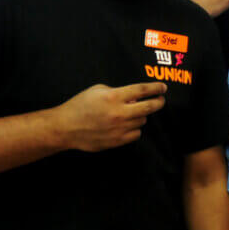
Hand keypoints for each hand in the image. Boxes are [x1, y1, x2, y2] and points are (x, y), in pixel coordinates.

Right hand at [51, 82, 166, 151]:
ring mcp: (118, 129)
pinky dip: (134, 128)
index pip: (142, 90)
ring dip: (140, 115)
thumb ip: (119, 91)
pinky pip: (136, 134)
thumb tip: (136, 97)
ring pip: (142, 120)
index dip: (156, 88)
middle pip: (150, 107)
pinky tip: (126, 124)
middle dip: (159, 102)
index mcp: (113, 97)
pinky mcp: (116, 141)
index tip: (163, 88)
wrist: (65, 128)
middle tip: (160, 99)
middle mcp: (118, 113)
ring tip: (130, 112)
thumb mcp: (98, 90)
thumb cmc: (80, 105)